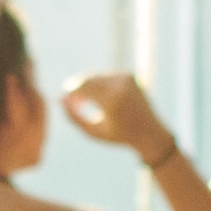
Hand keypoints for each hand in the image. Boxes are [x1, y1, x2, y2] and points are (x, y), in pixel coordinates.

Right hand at [61, 67, 183, 174]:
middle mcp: (120, 86)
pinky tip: (103, 99)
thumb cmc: (118, 136)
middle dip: (78, 88)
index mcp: (111, 102)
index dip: (70, 92)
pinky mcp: (130, 75)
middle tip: (75, 102)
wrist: (150, 132)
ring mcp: (126, 78)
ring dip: (88, 86)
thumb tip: (60, 98)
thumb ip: (73, 117)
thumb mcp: (93, 132)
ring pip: (96, 75)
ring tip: (87, 103)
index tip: (67, 101)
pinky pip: (106, 75)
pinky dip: (100, 84)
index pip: (82, 87)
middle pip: (88, 79)